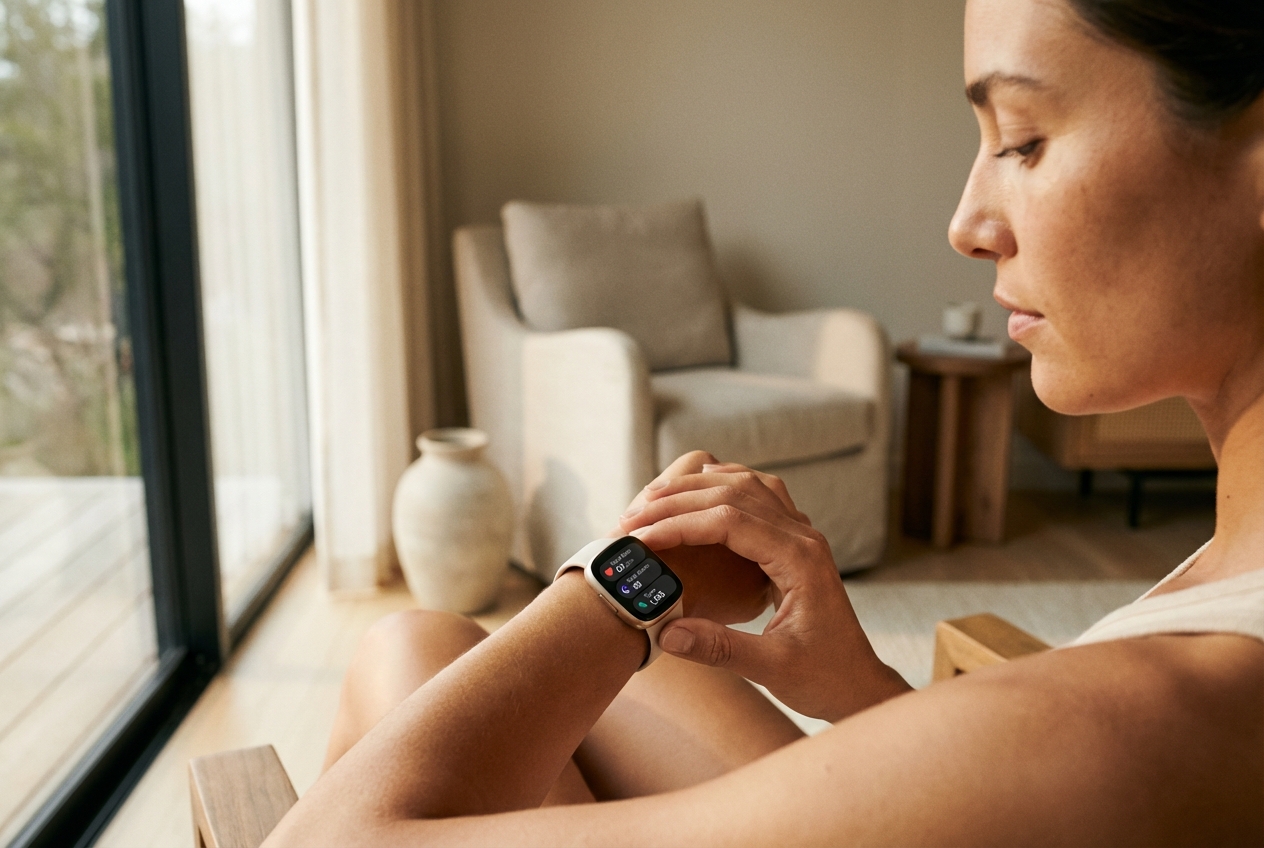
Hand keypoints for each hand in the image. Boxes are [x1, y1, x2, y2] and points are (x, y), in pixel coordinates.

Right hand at [620, 466, 910, 721]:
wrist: (857, 684)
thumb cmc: (822, 679)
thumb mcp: (771, 670)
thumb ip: (720, 649)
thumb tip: (665, 633)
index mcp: (800, 559)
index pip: (730, 521)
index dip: (679, 525)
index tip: (639, 539)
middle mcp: (804, 536)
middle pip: (733, 493)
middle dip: (677, 501)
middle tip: (630, 518)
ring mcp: (802, 534)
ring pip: (745, 485)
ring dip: (697, 487)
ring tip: (652, 499)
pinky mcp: (794, 542)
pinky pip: (757, 495)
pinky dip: (721, 487)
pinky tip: (697, 493)